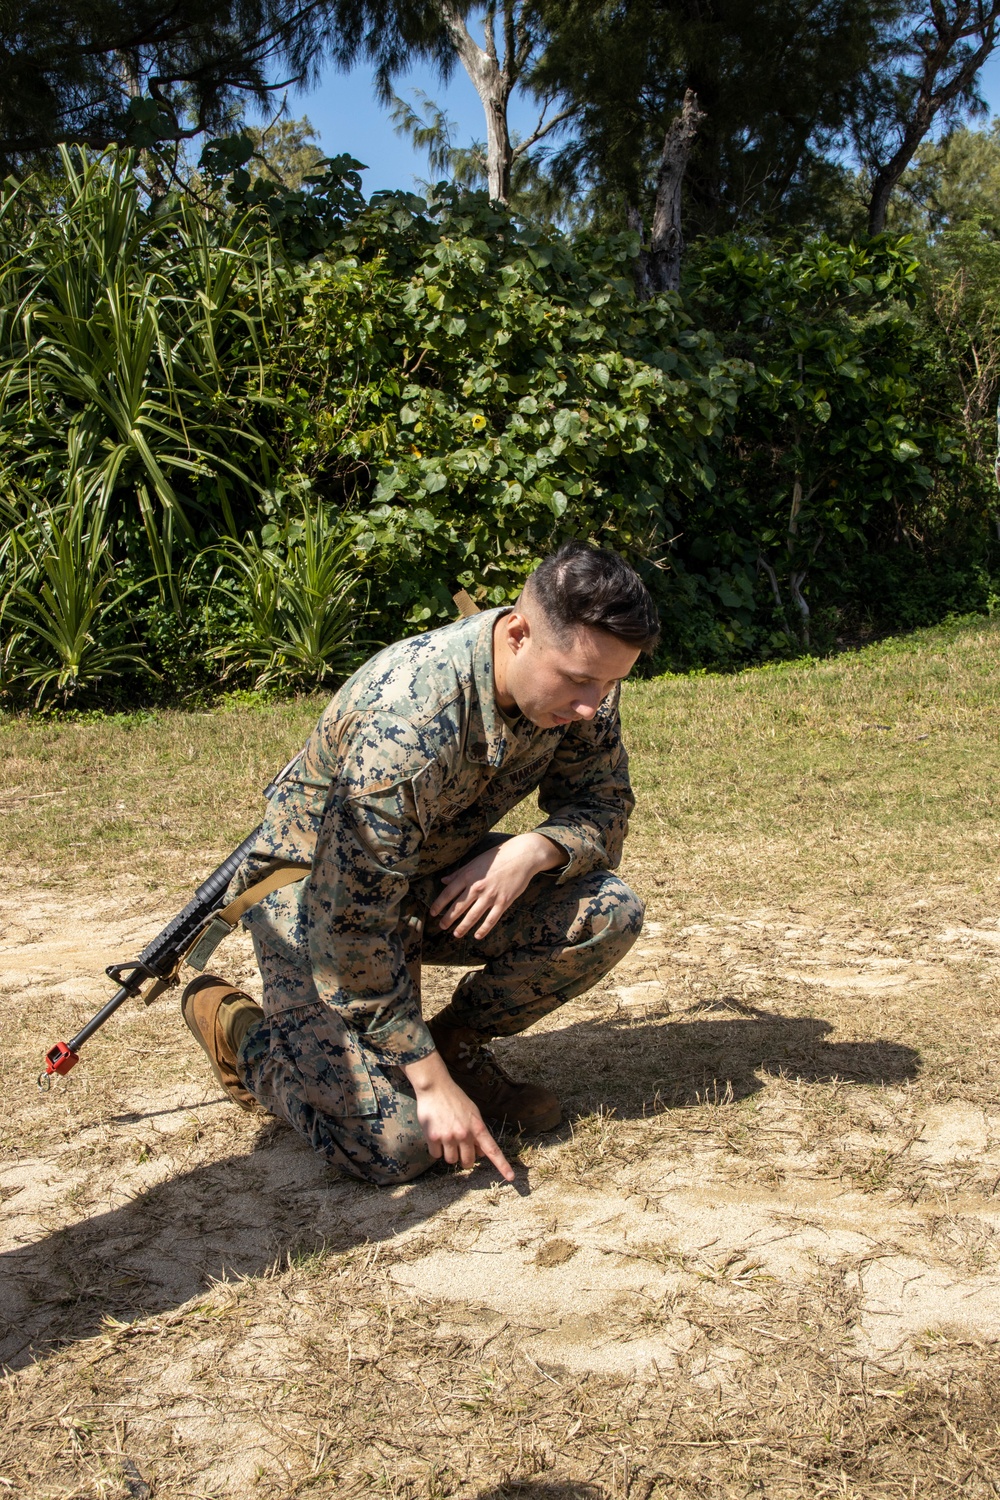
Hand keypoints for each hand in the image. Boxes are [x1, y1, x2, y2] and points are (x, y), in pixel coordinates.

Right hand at [405, 1051, 514, 1179]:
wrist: (435, 1087)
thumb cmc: (455, 1099)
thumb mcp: (473, 1113)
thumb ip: (478, 1133)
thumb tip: (480, 1154)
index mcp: (477, 1127)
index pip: (493, 1150)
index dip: (502, 1165)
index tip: (511, 1177)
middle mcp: (464, 1134)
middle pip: (468, 1162)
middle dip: (465, 1159)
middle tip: (460, 1148)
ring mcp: (448, 1136)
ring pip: (451, 1161)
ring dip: (449, 1154)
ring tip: (446, 1138)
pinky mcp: (433, 1137)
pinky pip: (436, 1155)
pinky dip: (436, 1149)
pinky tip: (435, 1135)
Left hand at [429, 831, 565, 940]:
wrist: (522, 856)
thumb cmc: (498, 857)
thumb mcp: (475, 861)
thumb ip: (459, 873)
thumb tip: (443, 880)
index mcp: (468, 876)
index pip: (448, 893)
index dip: (439, 904)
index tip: (432, 913)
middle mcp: (477, 887)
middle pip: (458, 907)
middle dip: (448, 919)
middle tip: (441, 927)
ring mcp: (490, 895)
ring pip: (473, 916)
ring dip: (463, 927)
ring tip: (456, 935)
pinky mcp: (503, 902)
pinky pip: (491, 919)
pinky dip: (483, 929)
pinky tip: (477, 936)